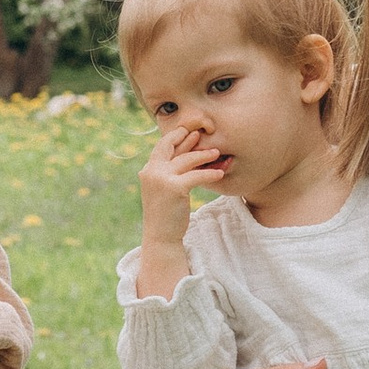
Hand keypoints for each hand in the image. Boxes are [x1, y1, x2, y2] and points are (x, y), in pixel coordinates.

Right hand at [139, 116, 228, 237]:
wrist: (161, 236)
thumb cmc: (166, 214)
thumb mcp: (164, 189)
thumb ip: (169, 172)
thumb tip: (184, 157)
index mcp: (148, 171)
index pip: (161, 147)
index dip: (175, 137)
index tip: (188, 132)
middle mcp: (151, 172)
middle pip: (170, 146)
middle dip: (186, 137)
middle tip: (201, 133)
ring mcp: (161, 179)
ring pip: (187, 160)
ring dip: (204, 155)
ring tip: (217, 153)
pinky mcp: (175, 188)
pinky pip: (197, 175)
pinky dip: (210, 173)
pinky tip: (220, 173)